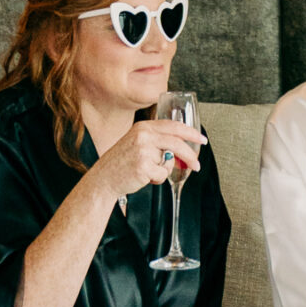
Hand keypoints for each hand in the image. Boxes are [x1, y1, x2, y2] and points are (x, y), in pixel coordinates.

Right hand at [88, 119, 203, 205]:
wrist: (104, 178)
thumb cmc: (122, 163)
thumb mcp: (138, 143)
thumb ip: (158, 141)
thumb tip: (182, 151)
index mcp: (143, 127)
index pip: (173, 126)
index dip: (190, 133)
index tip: (201, 139)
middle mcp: (143, 135)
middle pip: (177, 143)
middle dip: (190, 155)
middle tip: (197, 165)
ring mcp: (143, 150)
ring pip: (169, 161)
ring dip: (162, 170)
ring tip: (148, 172)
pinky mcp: (143, 166)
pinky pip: (162, 175)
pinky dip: (156, 180)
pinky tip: (143, 177)